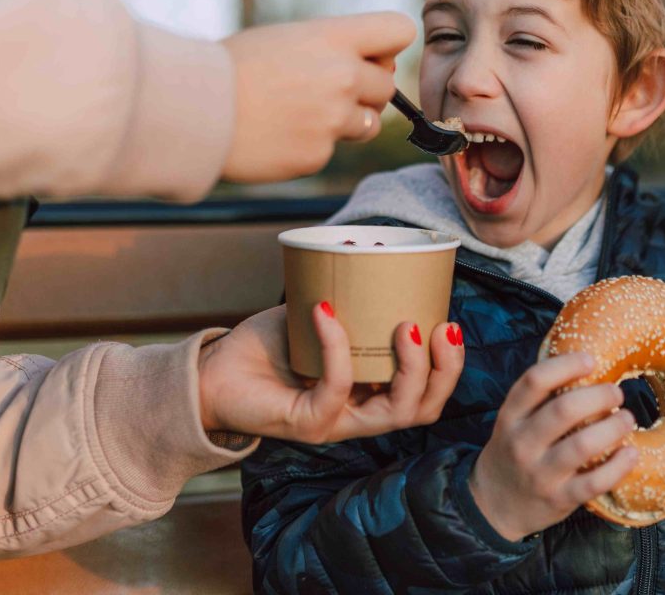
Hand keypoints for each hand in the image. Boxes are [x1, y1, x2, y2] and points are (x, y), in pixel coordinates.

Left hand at [197, 304, 463, 442]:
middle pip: (422, 409)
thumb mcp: (320, 314)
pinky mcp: (307, 422)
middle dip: (444, 371)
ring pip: (395, 413)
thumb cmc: (268, 344)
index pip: (427, 394)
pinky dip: (337, 345)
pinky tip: (326, 310)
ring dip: (410, 368)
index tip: (450, 323)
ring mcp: (336, 421)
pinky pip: (336, 386)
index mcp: (372, 392)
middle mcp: (360, 413)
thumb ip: (346, 291)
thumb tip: (369, 242)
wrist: (214, 371)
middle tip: (441, 327)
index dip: (448, 366)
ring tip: (407, 326)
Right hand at [220, 12, 415, 181]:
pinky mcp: (318, 154)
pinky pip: (333, 149)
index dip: (388, 46)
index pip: (399, 30)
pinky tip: (280, 133)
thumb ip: (336, 47)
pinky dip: (313, 144)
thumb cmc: (236, 68)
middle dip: (364, 90)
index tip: (369, 55)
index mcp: (333, 37)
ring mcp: (332, 118)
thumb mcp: (287, 37)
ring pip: (370, 123)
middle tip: (322, 90)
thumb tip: (381, 66)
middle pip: (388, 85)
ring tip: (303, 112)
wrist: (192, 109)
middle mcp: (341, 75)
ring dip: (348, 121)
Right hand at [468, 353, 637, 541]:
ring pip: (582, 445)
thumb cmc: (514, 450)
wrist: (495, 504)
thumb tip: (586, 366)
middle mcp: (522, 443)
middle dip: (598, 396)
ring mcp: (540, 473)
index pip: (535, 381)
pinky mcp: (559, 499)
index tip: (590, 359)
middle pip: (563, 410)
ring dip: (613, 428)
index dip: (566, 365)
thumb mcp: (514, 420)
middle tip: (616, 392)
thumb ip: (540, 398)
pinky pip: (594, 483)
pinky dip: (618, 467)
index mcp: (511, 416)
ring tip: (627, 419)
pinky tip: (631, 453)